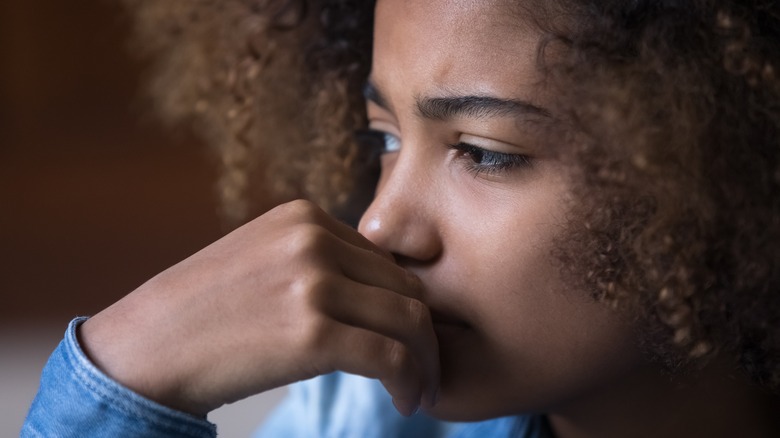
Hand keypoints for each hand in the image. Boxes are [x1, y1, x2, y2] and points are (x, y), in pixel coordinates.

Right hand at [79, 200, 438, 415]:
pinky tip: (405, 402)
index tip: (409, 340)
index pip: (386, 261)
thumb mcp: (262, 260)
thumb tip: (377, 294)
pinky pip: (392, 358)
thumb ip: (317, 261)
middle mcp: (315, 239)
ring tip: (419, 390)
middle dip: (425, 334)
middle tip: (425, 371)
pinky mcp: (313, 332)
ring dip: (426, 362)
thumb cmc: (203, 312)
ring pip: (411, 320)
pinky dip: (410, 383)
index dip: (405, 304)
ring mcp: (314, 282)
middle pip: (406, 287)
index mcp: (305, 217)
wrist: (144, 348)